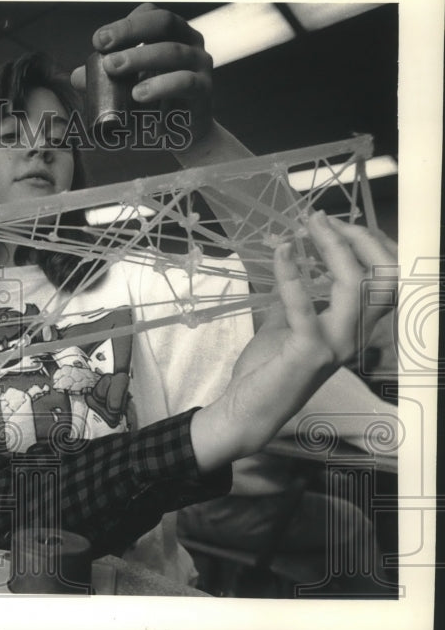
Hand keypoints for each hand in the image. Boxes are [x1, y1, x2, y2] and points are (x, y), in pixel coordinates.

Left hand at [70, 3, 213, 145]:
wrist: (184, 135)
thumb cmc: (155, 103)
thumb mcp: (128, 87)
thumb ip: (105, 79)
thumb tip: (76, 76)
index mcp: (172, 34)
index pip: (151, 14)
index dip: (125, 23)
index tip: (99, 40)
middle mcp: (190, 42)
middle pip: (163, 23)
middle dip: (130, 31)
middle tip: (103, 47)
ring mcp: (200, 64)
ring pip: (173, 52)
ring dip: (140, 57)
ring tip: (113, 68)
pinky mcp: (204, 90)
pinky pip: (185, 82)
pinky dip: (160, 86)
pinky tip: (138, 94)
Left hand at [191, 212, 397, 470]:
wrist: (245, 411)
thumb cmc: (267, 371)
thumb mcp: (284, 324)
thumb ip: (296, 299)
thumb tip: (294, 264)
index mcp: (354, 328)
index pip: (384, 281)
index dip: (367, 246)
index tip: (333, 224)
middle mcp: (355, 336)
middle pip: (383, 278)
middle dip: (358, 239)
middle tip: (321, 219)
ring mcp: (336, 345)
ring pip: (356, 286)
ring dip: (332, 248)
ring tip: (306, 227)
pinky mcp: (308, 352)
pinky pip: (305, 307)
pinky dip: (293, 275)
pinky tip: (282, 252)